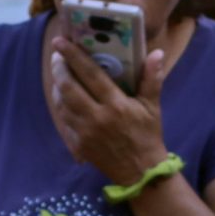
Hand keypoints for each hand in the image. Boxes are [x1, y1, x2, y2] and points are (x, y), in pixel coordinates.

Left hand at [46, 35, 173, 188]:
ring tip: (59, 73)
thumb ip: (151, 78)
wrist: (142, 173)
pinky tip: (63, 98)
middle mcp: (97, 117)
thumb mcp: (152, 107)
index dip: (73, 56)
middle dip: (59, 68)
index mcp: (116, 105)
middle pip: (68, 87)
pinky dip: (61, 106)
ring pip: (62, 103)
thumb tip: (157, 52)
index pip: (90, 74)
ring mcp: (85, 133)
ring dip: (57, 86)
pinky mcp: (78, 145)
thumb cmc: (147, 136)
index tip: (60, 41)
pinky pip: (64, 121)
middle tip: (57, 55)